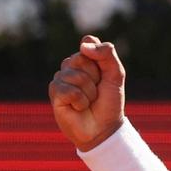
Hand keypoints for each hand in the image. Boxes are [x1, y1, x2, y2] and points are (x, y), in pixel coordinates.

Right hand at [49, 35, 125, 151]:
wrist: (104, 127)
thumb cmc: (110, 101)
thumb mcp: (116, 75)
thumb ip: (106, 54)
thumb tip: (83, 45)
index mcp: (86, 59)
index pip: (88, 44)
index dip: (99, 58)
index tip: (105, 73)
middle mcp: (70, 66)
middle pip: (81, 59)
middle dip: (95, 77)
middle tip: (98, 90)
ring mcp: (60, 79)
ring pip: (75, 76)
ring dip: (89, 92)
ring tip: (89, 101)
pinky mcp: (54, 94)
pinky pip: (68, 90)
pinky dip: (80, 101)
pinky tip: (80, 107)